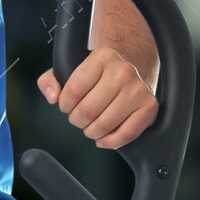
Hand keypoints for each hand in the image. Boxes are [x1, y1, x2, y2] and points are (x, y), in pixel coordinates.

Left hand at [37, 48, 156, 149]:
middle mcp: (123, 70)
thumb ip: (50, 80)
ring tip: (90, 126)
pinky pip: (127, 134)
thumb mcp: (70, 69)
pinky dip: (111, 141)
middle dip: (77, 120)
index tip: (66, 106)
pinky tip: (104, 137)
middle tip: (79, 118)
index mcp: (102, 57)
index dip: (65, 104)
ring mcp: (138, 89)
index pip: (75, 89)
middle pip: (89, 109)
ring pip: (106, 124)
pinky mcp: (149, 107)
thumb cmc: (95, 76)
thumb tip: (52, 96)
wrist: (127, 73)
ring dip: (92, 132)